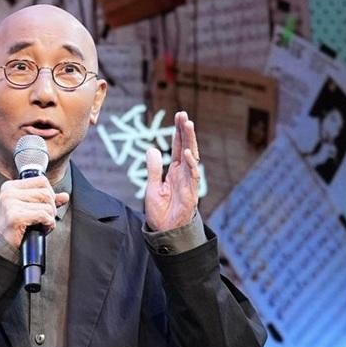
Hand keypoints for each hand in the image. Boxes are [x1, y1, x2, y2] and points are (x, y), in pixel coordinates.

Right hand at [0, 176, 69, 247]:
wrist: (1, 246)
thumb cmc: (14, 228)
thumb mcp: (31, 209)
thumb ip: (46, 200)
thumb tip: (64, 196)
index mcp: (11, 187)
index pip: (42, 181)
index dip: (49, 194)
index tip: (44, 206)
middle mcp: (9, 193)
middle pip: (46, 192)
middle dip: (51, 208)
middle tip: (44, 219)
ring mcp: (10, 204)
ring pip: (47, 205)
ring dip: (49, 218)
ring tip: (41, 224)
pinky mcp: (14, 216)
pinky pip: (43, 215)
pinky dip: (47, 224)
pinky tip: (41, 229)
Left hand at [145, 111, 200, 231]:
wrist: (165, 231)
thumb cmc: (161, 211)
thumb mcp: (152, 187)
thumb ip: (153, 169)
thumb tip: (152, 149)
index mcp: (175, 170)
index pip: (179, 147)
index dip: (179, 132)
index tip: (179, 116)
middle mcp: (184, 174)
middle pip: (187, 147)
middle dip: (186, 131)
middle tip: (183, 115)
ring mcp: (189, 182)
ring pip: (193, 157)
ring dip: (190, 142)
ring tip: (188, 125)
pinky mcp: (191, 193)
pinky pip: (193, 176)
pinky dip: (191, 164)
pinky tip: (188, 152)